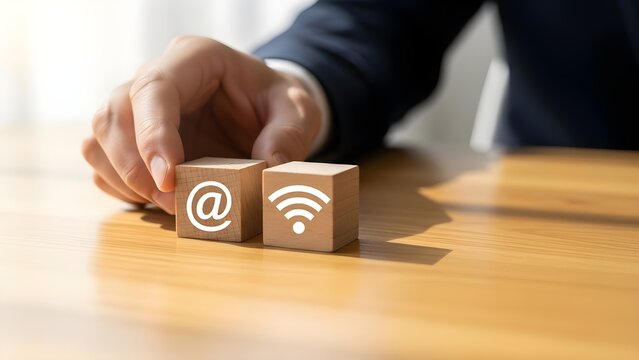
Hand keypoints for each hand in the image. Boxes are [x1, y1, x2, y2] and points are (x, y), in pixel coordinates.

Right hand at [82, 36, 320, 213]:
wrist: (263, 110)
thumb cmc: (276, 103)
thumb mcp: (298, 111)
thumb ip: (288, 136)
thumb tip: (267, 170)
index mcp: (194, 58)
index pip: (154, 89)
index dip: (153, 134)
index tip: (169, 179)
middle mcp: (158, 77)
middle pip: (114, 113)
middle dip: (134, 165)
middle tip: (172, 204)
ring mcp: (139, 107)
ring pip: (100, 137)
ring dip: (124, 179)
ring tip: (168, 206)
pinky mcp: (132, 137)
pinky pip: (104, 161)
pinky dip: (122, 187)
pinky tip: (156, 200)